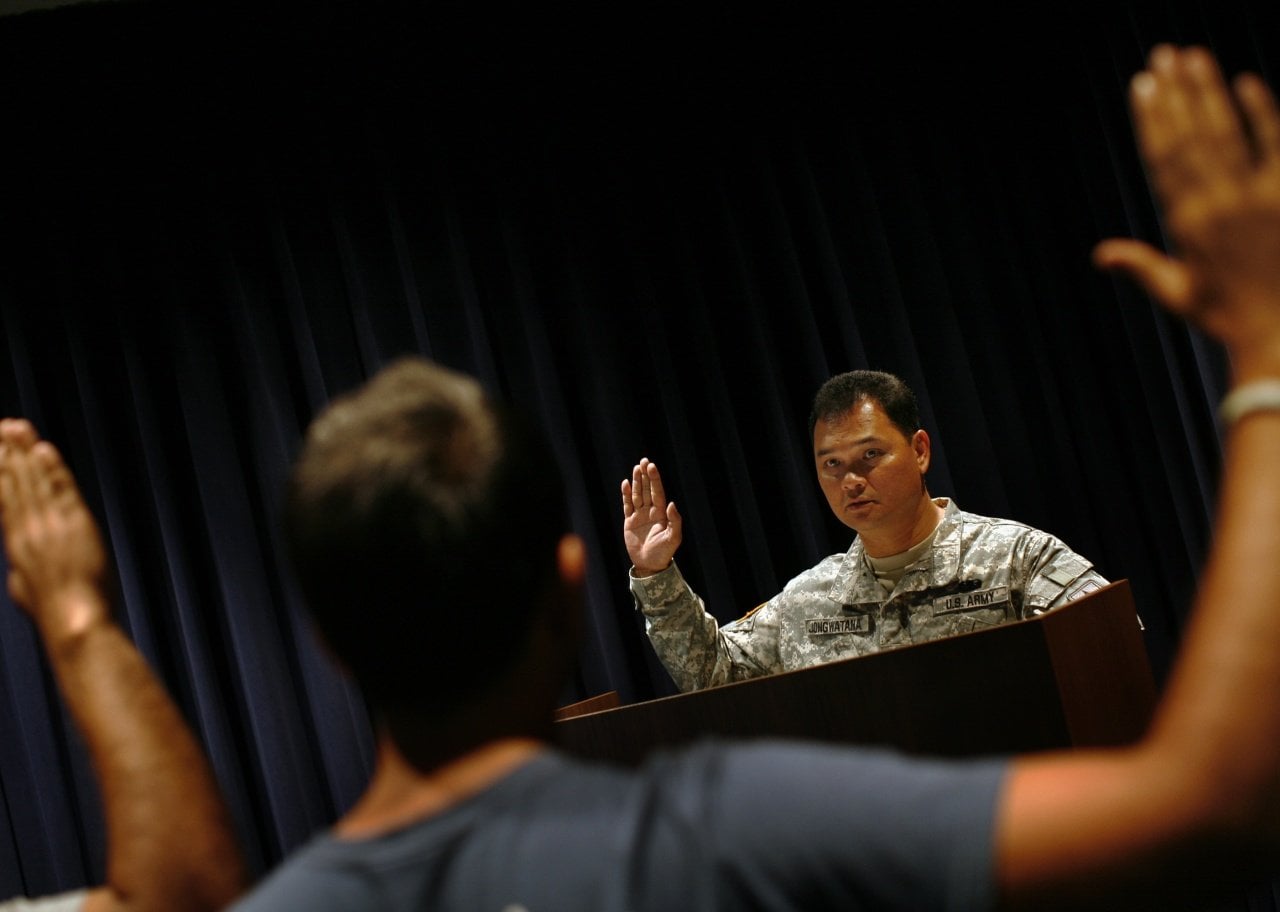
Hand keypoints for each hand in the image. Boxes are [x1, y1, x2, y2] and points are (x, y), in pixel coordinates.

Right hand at [0, 419, 108, 640]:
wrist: (73, 619)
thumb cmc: (54, 610)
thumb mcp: (25, 589)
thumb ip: (21, 572)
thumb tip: (19, 572)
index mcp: (16, 542)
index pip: (3, 497)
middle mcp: (29, 528)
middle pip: (15, 482)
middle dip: (9, 452)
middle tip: (4, 425)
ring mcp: (51, 524)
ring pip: (35, 481)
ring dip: (27, 452)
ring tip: (19, 428)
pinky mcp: (76, 524)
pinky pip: (62, 490)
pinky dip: (53, 469)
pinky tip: (45, 451)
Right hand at [620, 457, 682, 575]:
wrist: (649, 565)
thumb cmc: (664, 552)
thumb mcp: (673, 538)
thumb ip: (675, 521)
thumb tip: (671, 503)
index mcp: (661, 514)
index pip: (657, 492)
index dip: (654, 479)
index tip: (651, 467)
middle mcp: (650, 512)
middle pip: (647, 490)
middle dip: (645, 476)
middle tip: (644, 461)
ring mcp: (639, 516)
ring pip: (637, 495)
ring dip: (636, 482)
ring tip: (636, 468)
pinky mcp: (629, 522)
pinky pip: (627, 505)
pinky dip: (626, 495)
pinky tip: (626, 483)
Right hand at [1094, 45, 1279, 379]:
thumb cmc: (1229, 316)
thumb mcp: (1178, 295)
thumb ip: (1140, 267)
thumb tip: (1100, 253)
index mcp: (1187, 224)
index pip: (1163, 158)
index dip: (1152, 119)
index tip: (1142, 86)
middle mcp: (1218, 203)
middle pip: (1191, 136)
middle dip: (1176, 93)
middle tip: (1164, 55)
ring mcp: (1256, 196)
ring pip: (1227, 132)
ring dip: (1209, 91)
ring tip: (1194, 57)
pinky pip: (1276, 143)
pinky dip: (1263, 111)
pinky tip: (1248, 82)